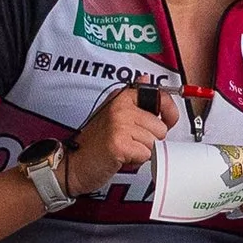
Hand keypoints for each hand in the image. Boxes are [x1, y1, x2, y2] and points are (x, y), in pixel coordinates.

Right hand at [63, 84, 174, 198]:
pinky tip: (121, 156)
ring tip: (124, 148)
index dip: (168, 114)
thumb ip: (136, 102)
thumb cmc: (95, 143)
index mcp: (121, 97)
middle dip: (150, 140)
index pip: (161, 97)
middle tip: (131, 141)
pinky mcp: (119, 142)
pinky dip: (136, 160)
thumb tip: (147, 78)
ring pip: (154, 142)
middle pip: (161, 127)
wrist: (74, 164)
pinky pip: (146, 154)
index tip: (165, 121)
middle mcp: (120, 106)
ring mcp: (119, 123)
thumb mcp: (115, 116)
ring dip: (142, 151)